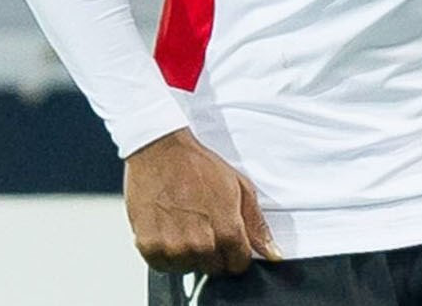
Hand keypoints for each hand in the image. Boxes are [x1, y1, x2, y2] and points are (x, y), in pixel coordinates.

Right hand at [124, 128, 282, 275]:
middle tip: (202, 225)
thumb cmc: (198, 165)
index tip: (226, 239)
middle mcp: (200, 244)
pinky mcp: (149, 246)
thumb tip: (272, 253)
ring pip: (187, 268)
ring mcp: (174, 247)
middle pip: (213, 268)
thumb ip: (256, 224)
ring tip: (182, 224)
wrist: (161, 151)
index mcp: (227, 231)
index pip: (238, 265)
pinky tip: (167, 229)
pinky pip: (162, 266)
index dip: (234, 252)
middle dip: (212, 252)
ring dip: (186, 253)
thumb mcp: (239, 187)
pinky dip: (164, 253)